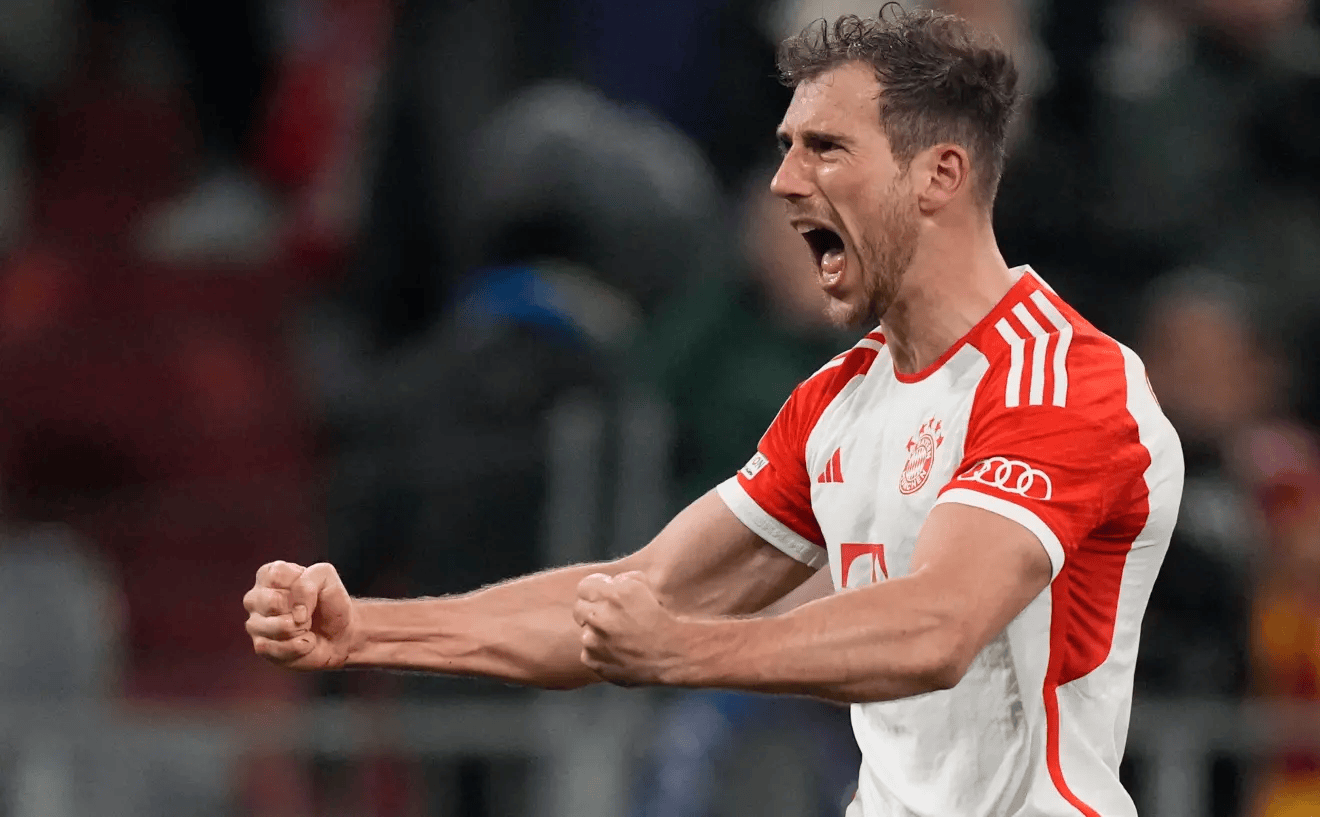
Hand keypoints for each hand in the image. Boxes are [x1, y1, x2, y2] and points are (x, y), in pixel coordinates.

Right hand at [244, 561, 356, 669]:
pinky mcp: (261, 647)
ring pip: (278, 627)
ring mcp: (255, 623)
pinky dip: (300, 646)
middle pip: (272, 601)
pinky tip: (304, 642)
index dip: (300, 585)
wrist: (339, 634)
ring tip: (306, 627)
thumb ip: (308, 581)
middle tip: (308, 611)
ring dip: (302, 629)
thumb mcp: (326, 578)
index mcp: (268, 575)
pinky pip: (280, 648)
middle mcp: (255, 597)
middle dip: (300, 609)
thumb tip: (296, 611)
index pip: (276, 574)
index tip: (311, 589)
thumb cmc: (329, 603)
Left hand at [573, 571, 691, 686]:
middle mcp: (600, 617)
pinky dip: (600, 653)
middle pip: (579, 609)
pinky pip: (588, 653)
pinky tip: (620, 652)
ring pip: (585, 632)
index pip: (583, 587)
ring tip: (621, 638)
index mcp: (612, 595)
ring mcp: (593, 642)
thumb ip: (622, 579)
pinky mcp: (593, 662)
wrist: (672, 655)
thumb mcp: (645, 587)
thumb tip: (608, 584)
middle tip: (611, 618)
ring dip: (597, 633)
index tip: (605, 597)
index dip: (595, 590)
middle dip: (593, 611)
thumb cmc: (660, 619)